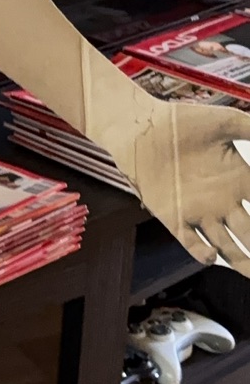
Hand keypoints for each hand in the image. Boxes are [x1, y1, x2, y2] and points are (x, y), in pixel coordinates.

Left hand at [118, 96, 249, 274]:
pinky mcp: (174, 217)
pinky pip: (191, 242)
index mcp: (240, 180)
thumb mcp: (227, 122)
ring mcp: (200, 212)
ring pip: (228, 246)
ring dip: (243, 261)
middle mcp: (224, 201)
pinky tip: (212, 255)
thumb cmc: (184, 122)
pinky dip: (202, 252)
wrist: (143, 128)